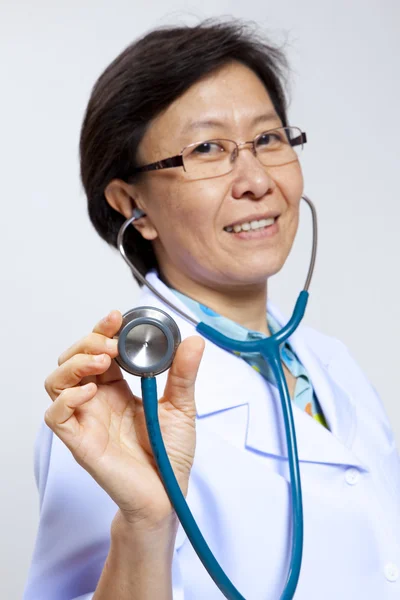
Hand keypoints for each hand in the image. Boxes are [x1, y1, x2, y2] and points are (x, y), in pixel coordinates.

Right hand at [44, 310, 204, 529]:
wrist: (168, 493)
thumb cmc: (170, 452)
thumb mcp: (182, 407)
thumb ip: (184, 374)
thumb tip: (195, 340)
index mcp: (117, 387)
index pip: (98, 349)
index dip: (102, 330)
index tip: (116, 317)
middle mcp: (97, 399)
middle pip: (72, 359)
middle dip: (87, 343)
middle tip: (112, 344)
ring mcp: (86, 419)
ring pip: (56, 382)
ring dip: (75, 364)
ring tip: (103, 362)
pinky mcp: (80, 441)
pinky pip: (56, 416)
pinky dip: (67, 399)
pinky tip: (90, 392)